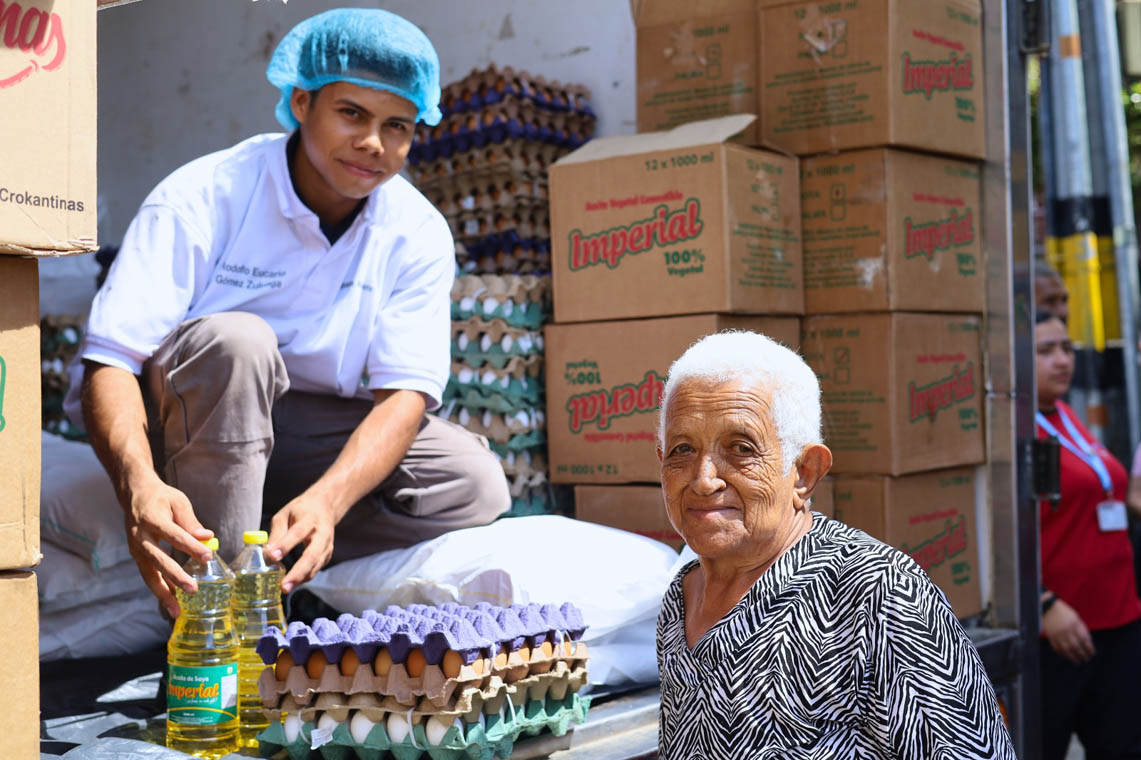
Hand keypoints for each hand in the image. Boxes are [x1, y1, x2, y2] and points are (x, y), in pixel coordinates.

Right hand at [123, 474, 212, 617]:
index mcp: (152, 519)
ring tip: (177, 611)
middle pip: (157, 559)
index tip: (208, 557)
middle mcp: (140, 536)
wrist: (134, 495)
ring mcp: (135, 548)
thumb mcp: (178, 502)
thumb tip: (208, 538)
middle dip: (174, 576)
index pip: (174, 535)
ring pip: (149, 574)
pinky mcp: (137, 556)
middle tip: (193, 589)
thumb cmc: (161, 498)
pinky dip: (160, 589)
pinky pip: (149, 575)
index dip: (191, 547)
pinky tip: (172, 602)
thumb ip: (191, 522)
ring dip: (163, 593)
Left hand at [266, 493, 335, 592]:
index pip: (297, 533)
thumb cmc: (301, 510)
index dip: (285, 546)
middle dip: (297, 573)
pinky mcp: (327, 555)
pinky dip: (304, 578)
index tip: (272, 557)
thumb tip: (266, 554)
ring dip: (300, 579)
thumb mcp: (285, 515)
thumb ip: (276, 533)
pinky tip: (292, 584)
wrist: (325, 507)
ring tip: (285, 589)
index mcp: (309, 519)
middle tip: (283, 586)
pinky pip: (315, 569)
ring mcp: (327, 546)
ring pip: (315, 566)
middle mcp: (322, 534)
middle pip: (311, 555)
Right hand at [1042, 598, 1095, 663]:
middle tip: (1086, 659)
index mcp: (1074, 625)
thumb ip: (1081, 629)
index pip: (1084, 640)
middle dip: (1082, 655)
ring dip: (1073, 657)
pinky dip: (1062, 653)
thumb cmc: (1064, 613)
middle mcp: (1066, 631)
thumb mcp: (1076, 618)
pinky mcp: (1050, 636)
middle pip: (1076, 646)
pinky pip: (1056, 648)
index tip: (1092, 653)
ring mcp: (1057, 634)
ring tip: (1077, 662)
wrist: (1048, 608)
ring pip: (1066, 649)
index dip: (1089, 648)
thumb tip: (1087, 643)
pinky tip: (1066, 656)